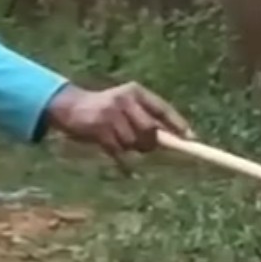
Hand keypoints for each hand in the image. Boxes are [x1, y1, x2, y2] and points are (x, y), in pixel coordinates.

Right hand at [43, 81, 190, 161]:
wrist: (69, 106)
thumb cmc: (104, 109)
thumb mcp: (125, 104)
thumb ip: (145, 116)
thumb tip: (173, 139)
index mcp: (135, 91)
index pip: (162, 108)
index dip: (178, 124)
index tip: (191, 139)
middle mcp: (124, 100)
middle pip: (150, 130)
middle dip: (149, 143)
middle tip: (141, 146)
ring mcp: (111, 114)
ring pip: (133, 143)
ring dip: (130, 149)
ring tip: (118, 142)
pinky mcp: (99, 130)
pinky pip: (119, 153)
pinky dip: (124, 164)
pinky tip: (125, 169)